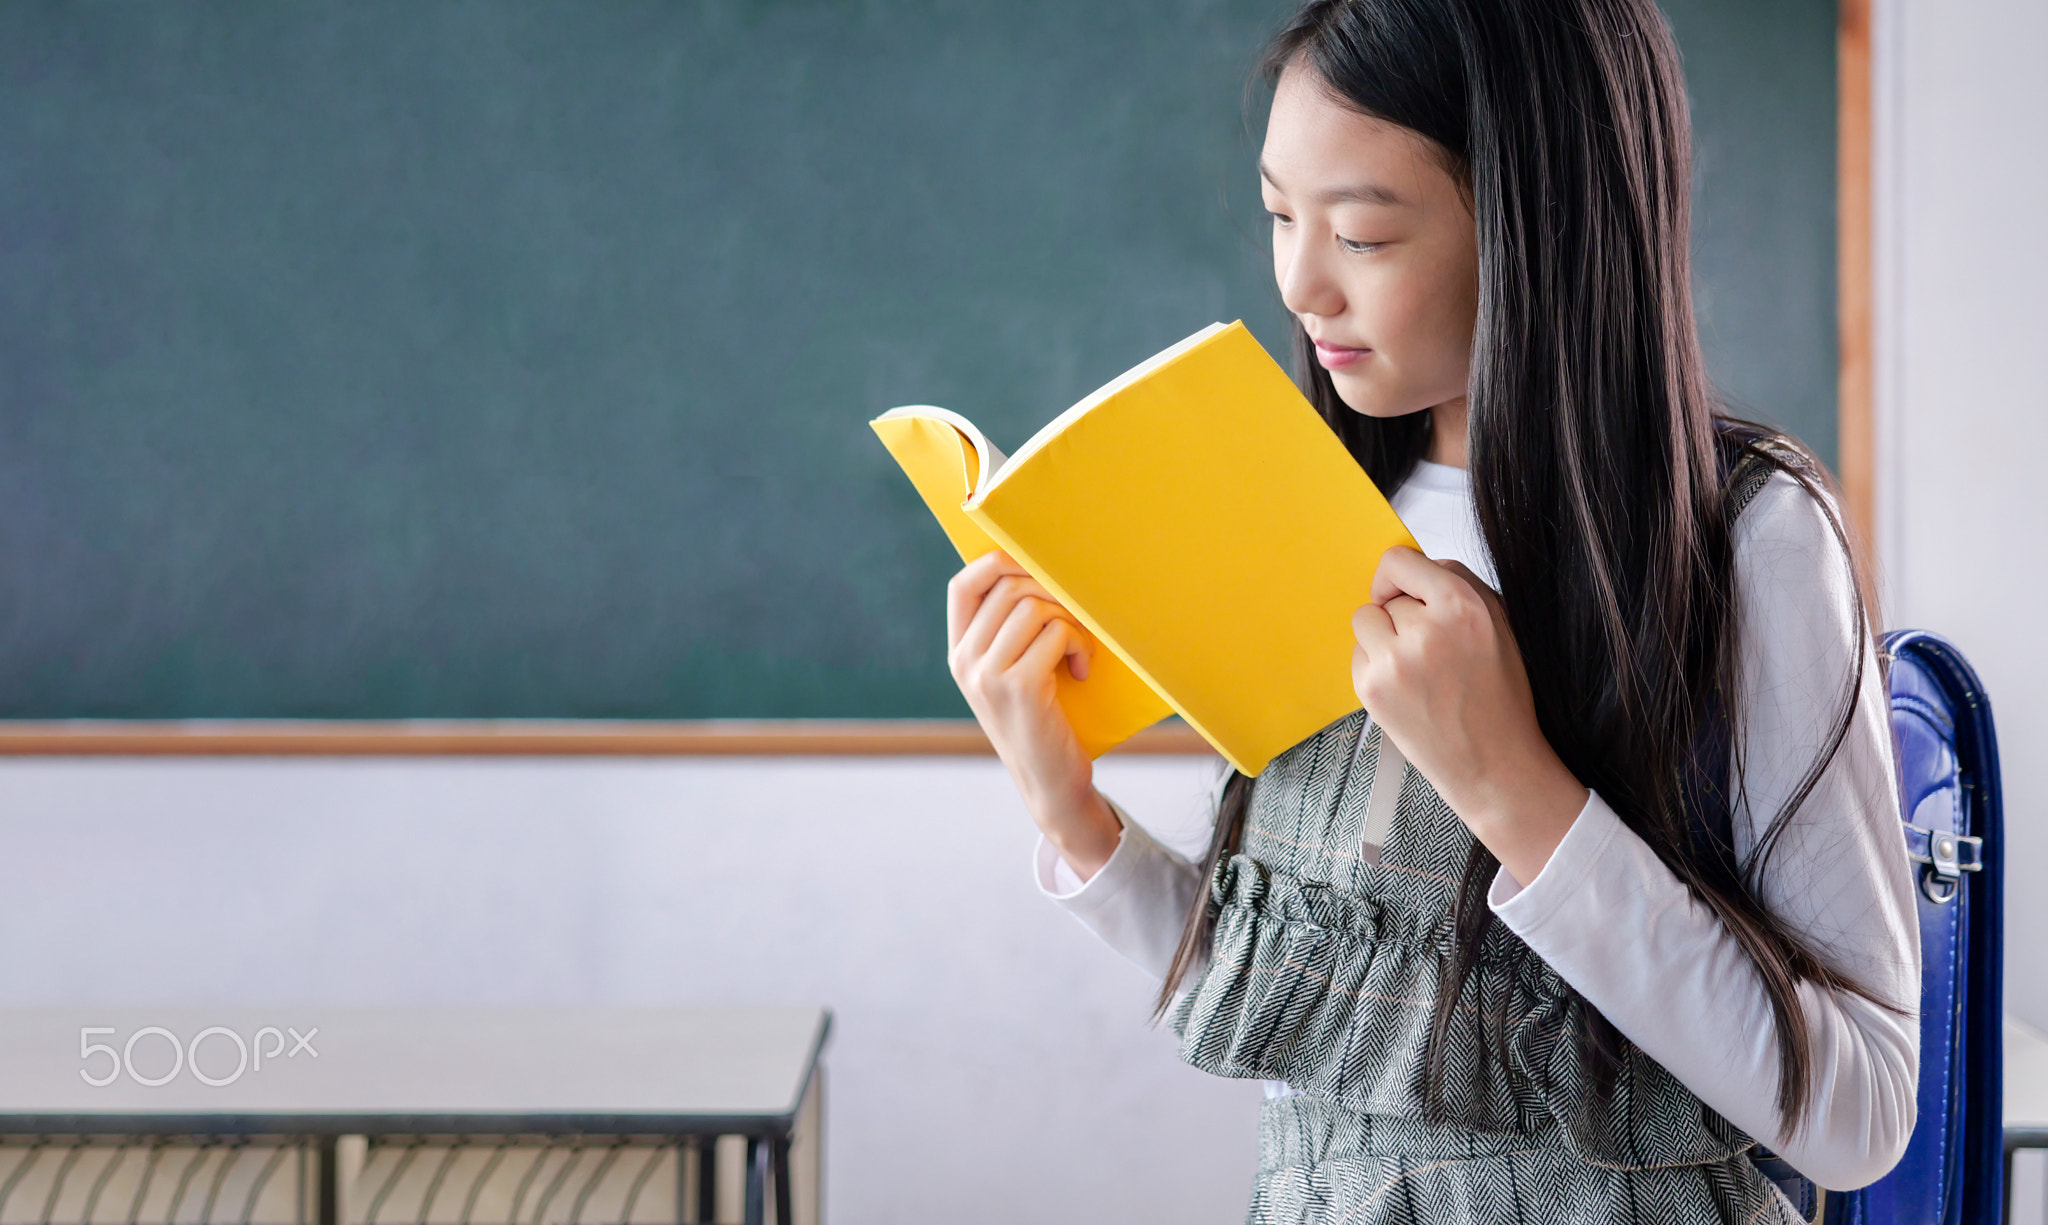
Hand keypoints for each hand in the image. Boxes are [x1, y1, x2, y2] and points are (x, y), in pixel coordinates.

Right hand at [948, 550, 1120, 877]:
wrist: (1051, 785)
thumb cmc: (1042, 722)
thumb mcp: (1011, 675)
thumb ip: (1009, 632)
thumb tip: (1038, 571)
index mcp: (959, 654)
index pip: (963, 584)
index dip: (998, 563)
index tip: (1037, 570)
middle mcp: (966, 662)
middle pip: (1009, 587)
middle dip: (1052, 593)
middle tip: (1075, 619)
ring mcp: (988, 675)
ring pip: (1034, 606)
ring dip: (1070, 621)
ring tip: (1078, 650)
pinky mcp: (1020, 687)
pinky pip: (1056, 632)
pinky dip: (1079, 644)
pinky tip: (1081, 670)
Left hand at [1349, 547, 1588, 886]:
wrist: (1493, 762)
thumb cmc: (1500, 694)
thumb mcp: (1499, 624)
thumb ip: (1457, 584)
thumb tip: (1413, 565)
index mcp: (1462, 607)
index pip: (1399, 561)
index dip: (1396, 576)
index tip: (1399, 590)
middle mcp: (1426, 630)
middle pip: (1385, 597)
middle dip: (1403, 616)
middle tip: (1432, 651)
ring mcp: (1394, 661)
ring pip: (1365, 622)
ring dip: (1383, 638)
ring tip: (1416, 668)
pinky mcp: (1372, 689)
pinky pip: (1358, 655)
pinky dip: (1376, 667)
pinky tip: (1407, 690)